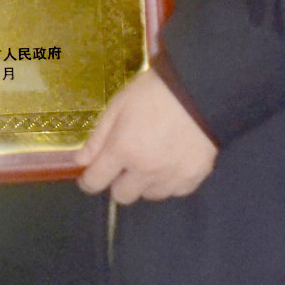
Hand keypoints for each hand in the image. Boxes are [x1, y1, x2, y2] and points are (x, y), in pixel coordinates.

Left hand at [70, 67, 218, 203]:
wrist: (203, 89)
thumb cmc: (156, 91)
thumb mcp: (119, 105)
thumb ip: (98, 137)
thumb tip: (80, 161)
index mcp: (123, 150)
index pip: (95, 182)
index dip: (88, 180)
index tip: (90, 174)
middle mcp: (146, 170)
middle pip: (122, 196)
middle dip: (119, 182)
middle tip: (126, 163)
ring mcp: (171, 176)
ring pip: (150, 195)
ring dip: (146, 182)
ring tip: (153, 159)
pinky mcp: (194, 176)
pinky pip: (175, 191)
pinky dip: (170, 181)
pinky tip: (172, 161)